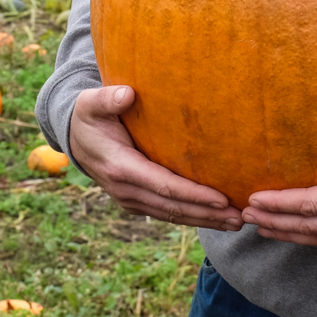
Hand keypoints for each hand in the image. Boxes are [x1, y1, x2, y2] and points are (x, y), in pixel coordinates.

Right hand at [68, 85, 243, 230]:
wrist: (75, 139)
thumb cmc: (89, 116)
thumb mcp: (91, 103)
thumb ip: (108, 98)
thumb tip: (127, 94)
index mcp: (120, 168)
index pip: (164, 186)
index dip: (194, 195)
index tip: (222, 199)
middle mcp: (125, 190)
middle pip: (173, 208)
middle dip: (208, 214)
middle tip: (241, 217)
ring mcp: (130, 200)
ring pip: (172, 216)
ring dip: (205, 220)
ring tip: (236, 222)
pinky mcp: (136, 202)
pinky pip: (167, 213)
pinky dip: (192, 217)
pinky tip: (215, 217)